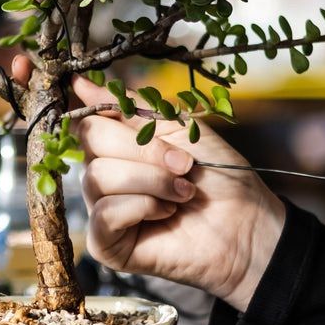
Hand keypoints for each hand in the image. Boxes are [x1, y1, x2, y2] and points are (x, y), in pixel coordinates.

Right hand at [71, 76, 286, 310]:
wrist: (245, 222)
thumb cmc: (218, 175)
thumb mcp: (176, 127)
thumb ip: (129, 105)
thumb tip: (79, 80)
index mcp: (117, 146)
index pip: (88, 117)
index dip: (102, 109)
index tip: (121, 109)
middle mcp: (103, 175)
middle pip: (91, 140)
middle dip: (142, 149)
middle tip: (183, 164)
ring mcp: (102, 209)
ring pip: (97, 176)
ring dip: (150, 180)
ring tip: (183, 192)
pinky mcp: (106, 243)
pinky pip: (104, 213)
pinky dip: (141, 207)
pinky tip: (165, 213)